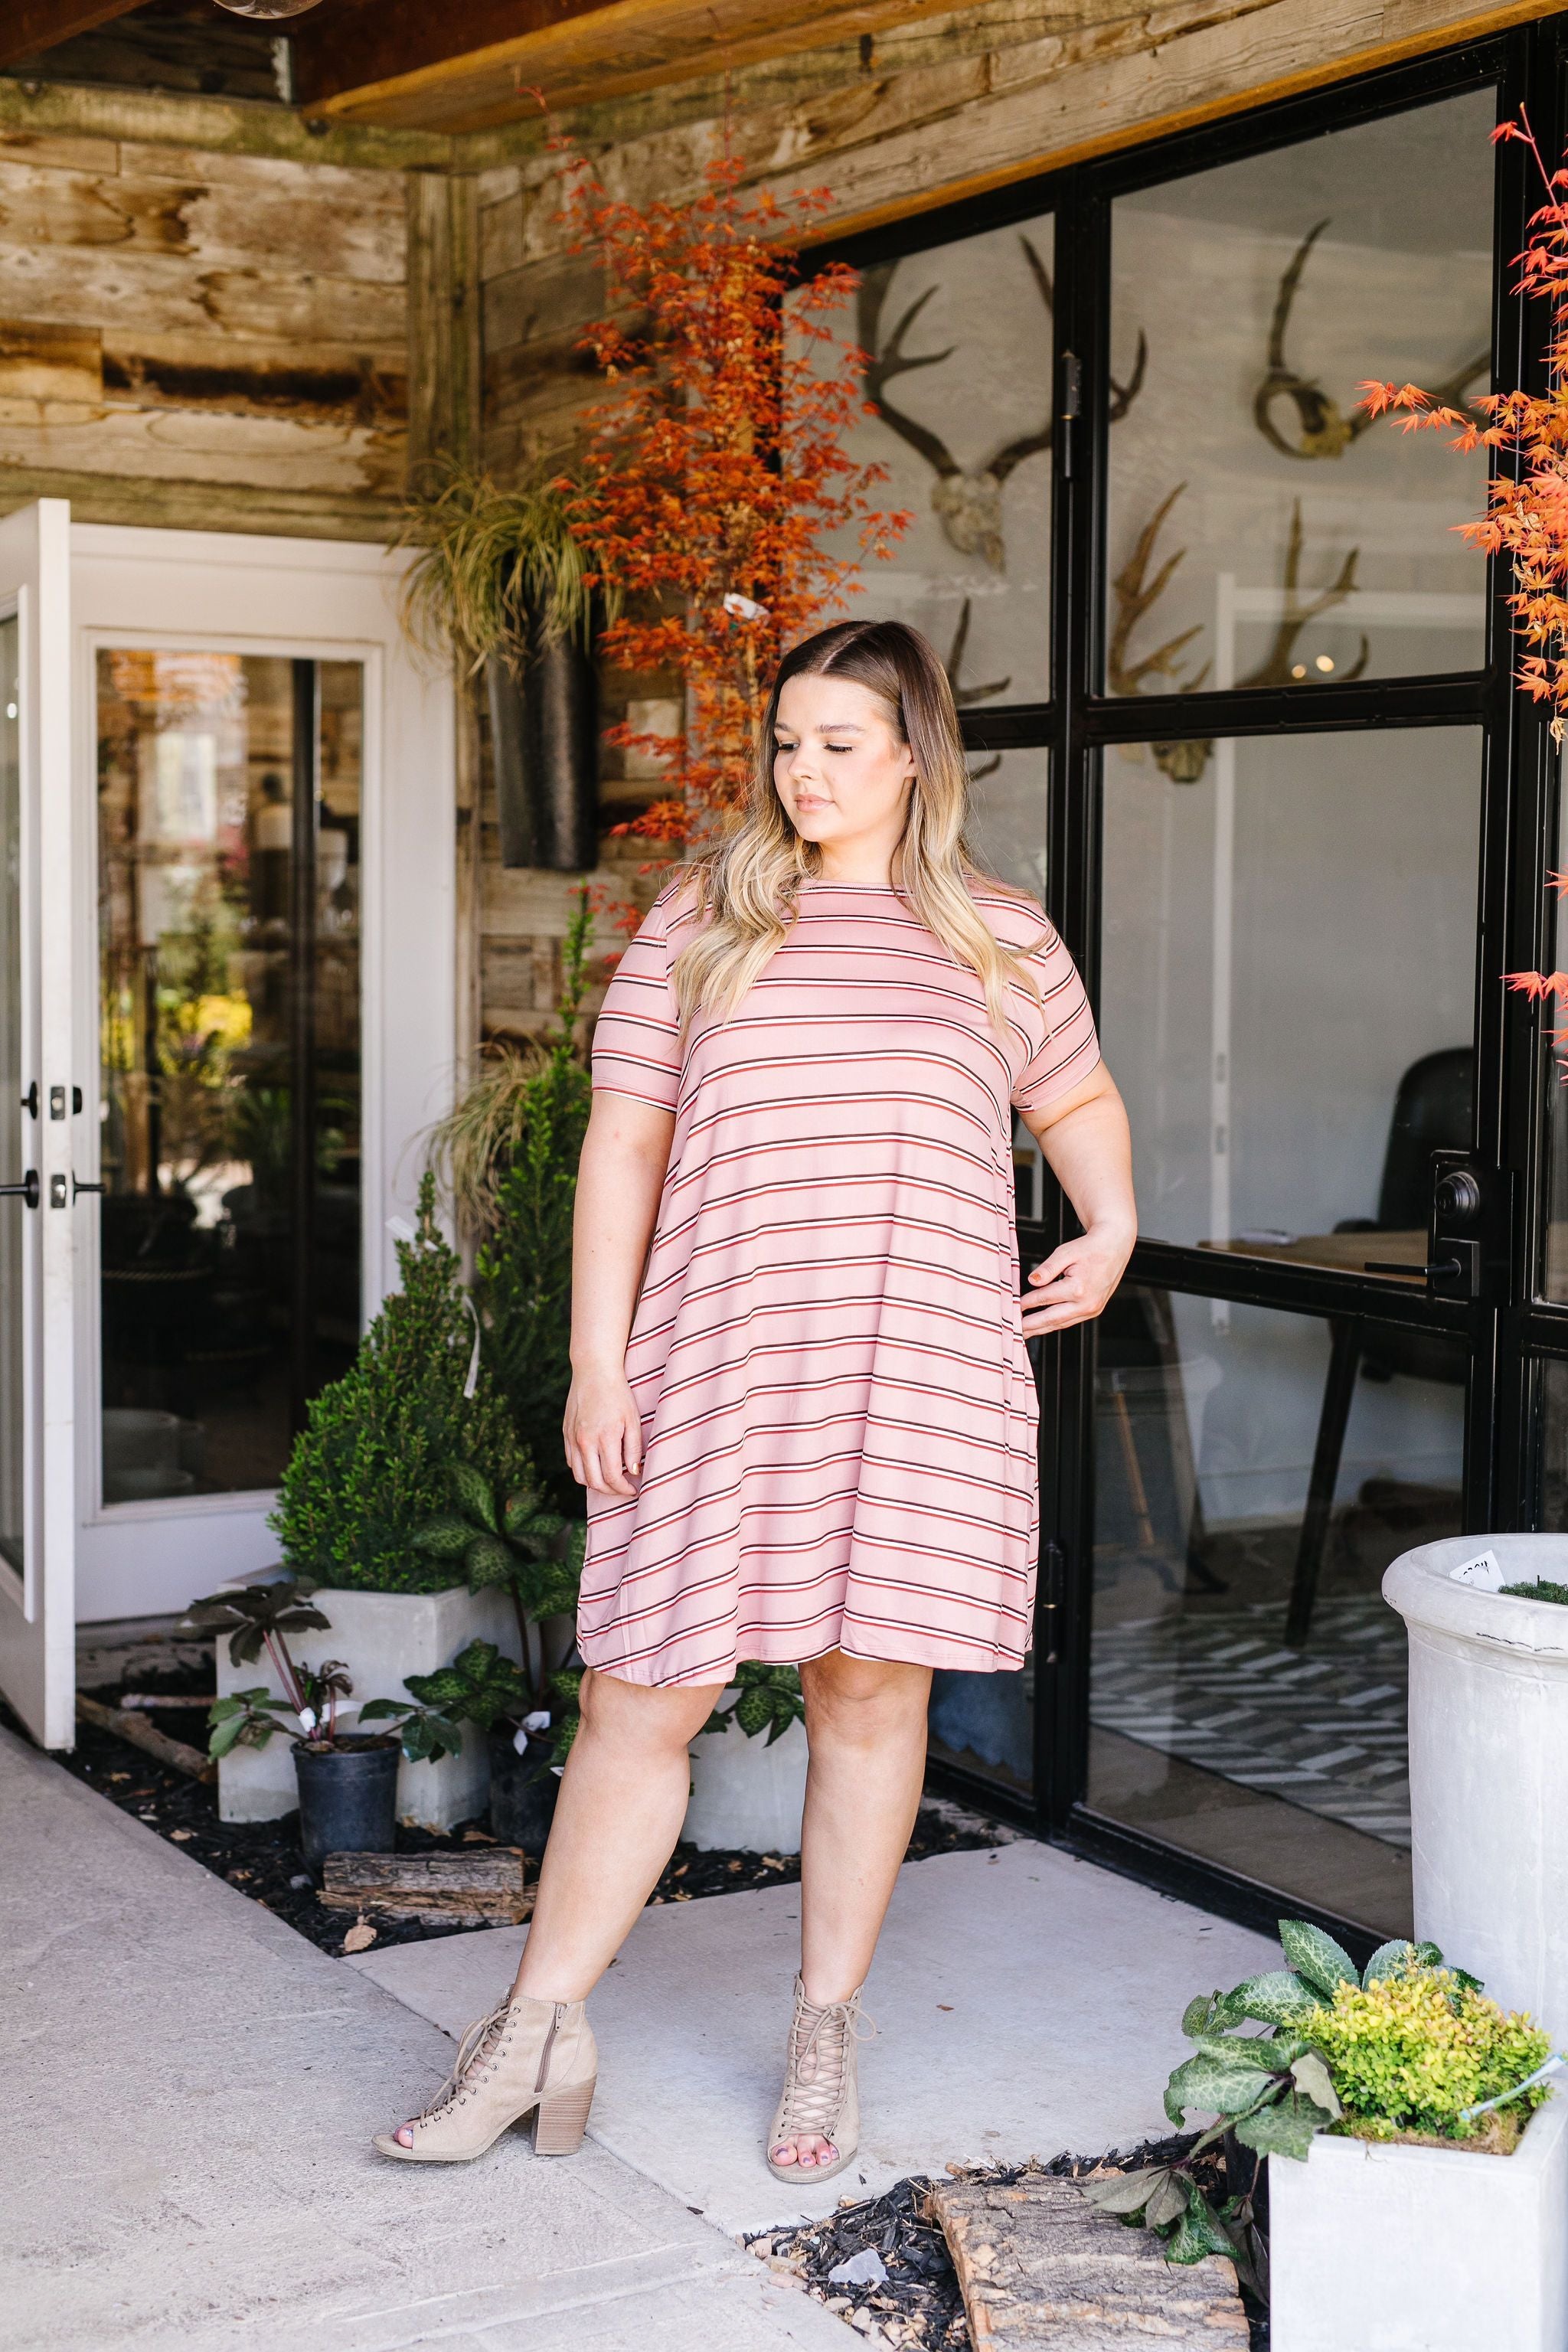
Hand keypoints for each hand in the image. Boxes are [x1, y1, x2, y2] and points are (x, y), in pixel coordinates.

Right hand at [564, 1364, 643, 1496]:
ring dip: (595, 1484)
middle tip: (623, 1489)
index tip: (633, 1488)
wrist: (594, 1371)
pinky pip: (571, 1462)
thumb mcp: (633, 1419)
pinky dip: (583, 1470)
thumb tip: (633, 1472)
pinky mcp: (566, 1433)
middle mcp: (585, 1441)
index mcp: (604, 1437)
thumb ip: (634, 1448)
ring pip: (580, 1476)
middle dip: (611, 1491)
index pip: (612, 1477)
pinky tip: (596, 1465)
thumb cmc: (618, 1394)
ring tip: (609, 1480)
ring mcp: (572, 1438)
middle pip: (594, 1482)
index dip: (624, 1489)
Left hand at [1020, 1223, 1134, 1337]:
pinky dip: (1056, 1324)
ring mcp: (1093, 1309)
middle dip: (1031, 1325)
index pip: (1045, 1298)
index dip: (1027, 1303)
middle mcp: (1087, 1303)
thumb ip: (1048, 1268)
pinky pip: (1071, 1320)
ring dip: (1042, 1329)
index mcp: (1078, 1288)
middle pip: (1052, 1319)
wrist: (1114, 1246)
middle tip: (1015, 1330)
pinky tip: (1044, 1325)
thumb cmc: (1091, 1247)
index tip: (1014, 1306)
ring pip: (1061, 1323)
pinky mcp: (1095, 1310)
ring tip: (1026, 1332)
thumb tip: (1032, 1281)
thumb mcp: (1065, 1252)